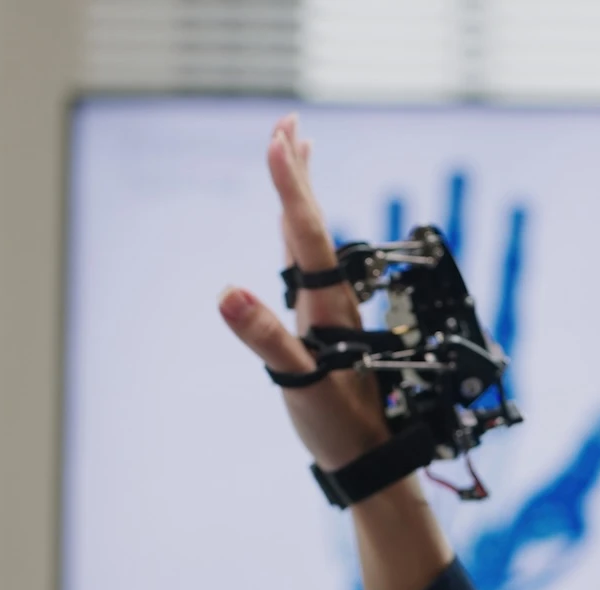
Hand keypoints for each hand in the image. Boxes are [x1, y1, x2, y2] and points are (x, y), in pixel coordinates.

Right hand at [218, 114, 388, 472]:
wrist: (371, 457)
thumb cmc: (338, 425)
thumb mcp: (301, 384)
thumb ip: (267, 340)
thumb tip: (228, 293)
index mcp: (326, 304)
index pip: (307, 232)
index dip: (292, 184)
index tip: (278, 139)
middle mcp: (331, 297)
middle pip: (312, 221)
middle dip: (298, 171)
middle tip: (288, 121)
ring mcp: (327, 307)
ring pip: (311, 237)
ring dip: (301, 192)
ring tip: (295, 149)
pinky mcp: (320, 322)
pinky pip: (306, 263)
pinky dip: (297, 231)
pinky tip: (292, 226)